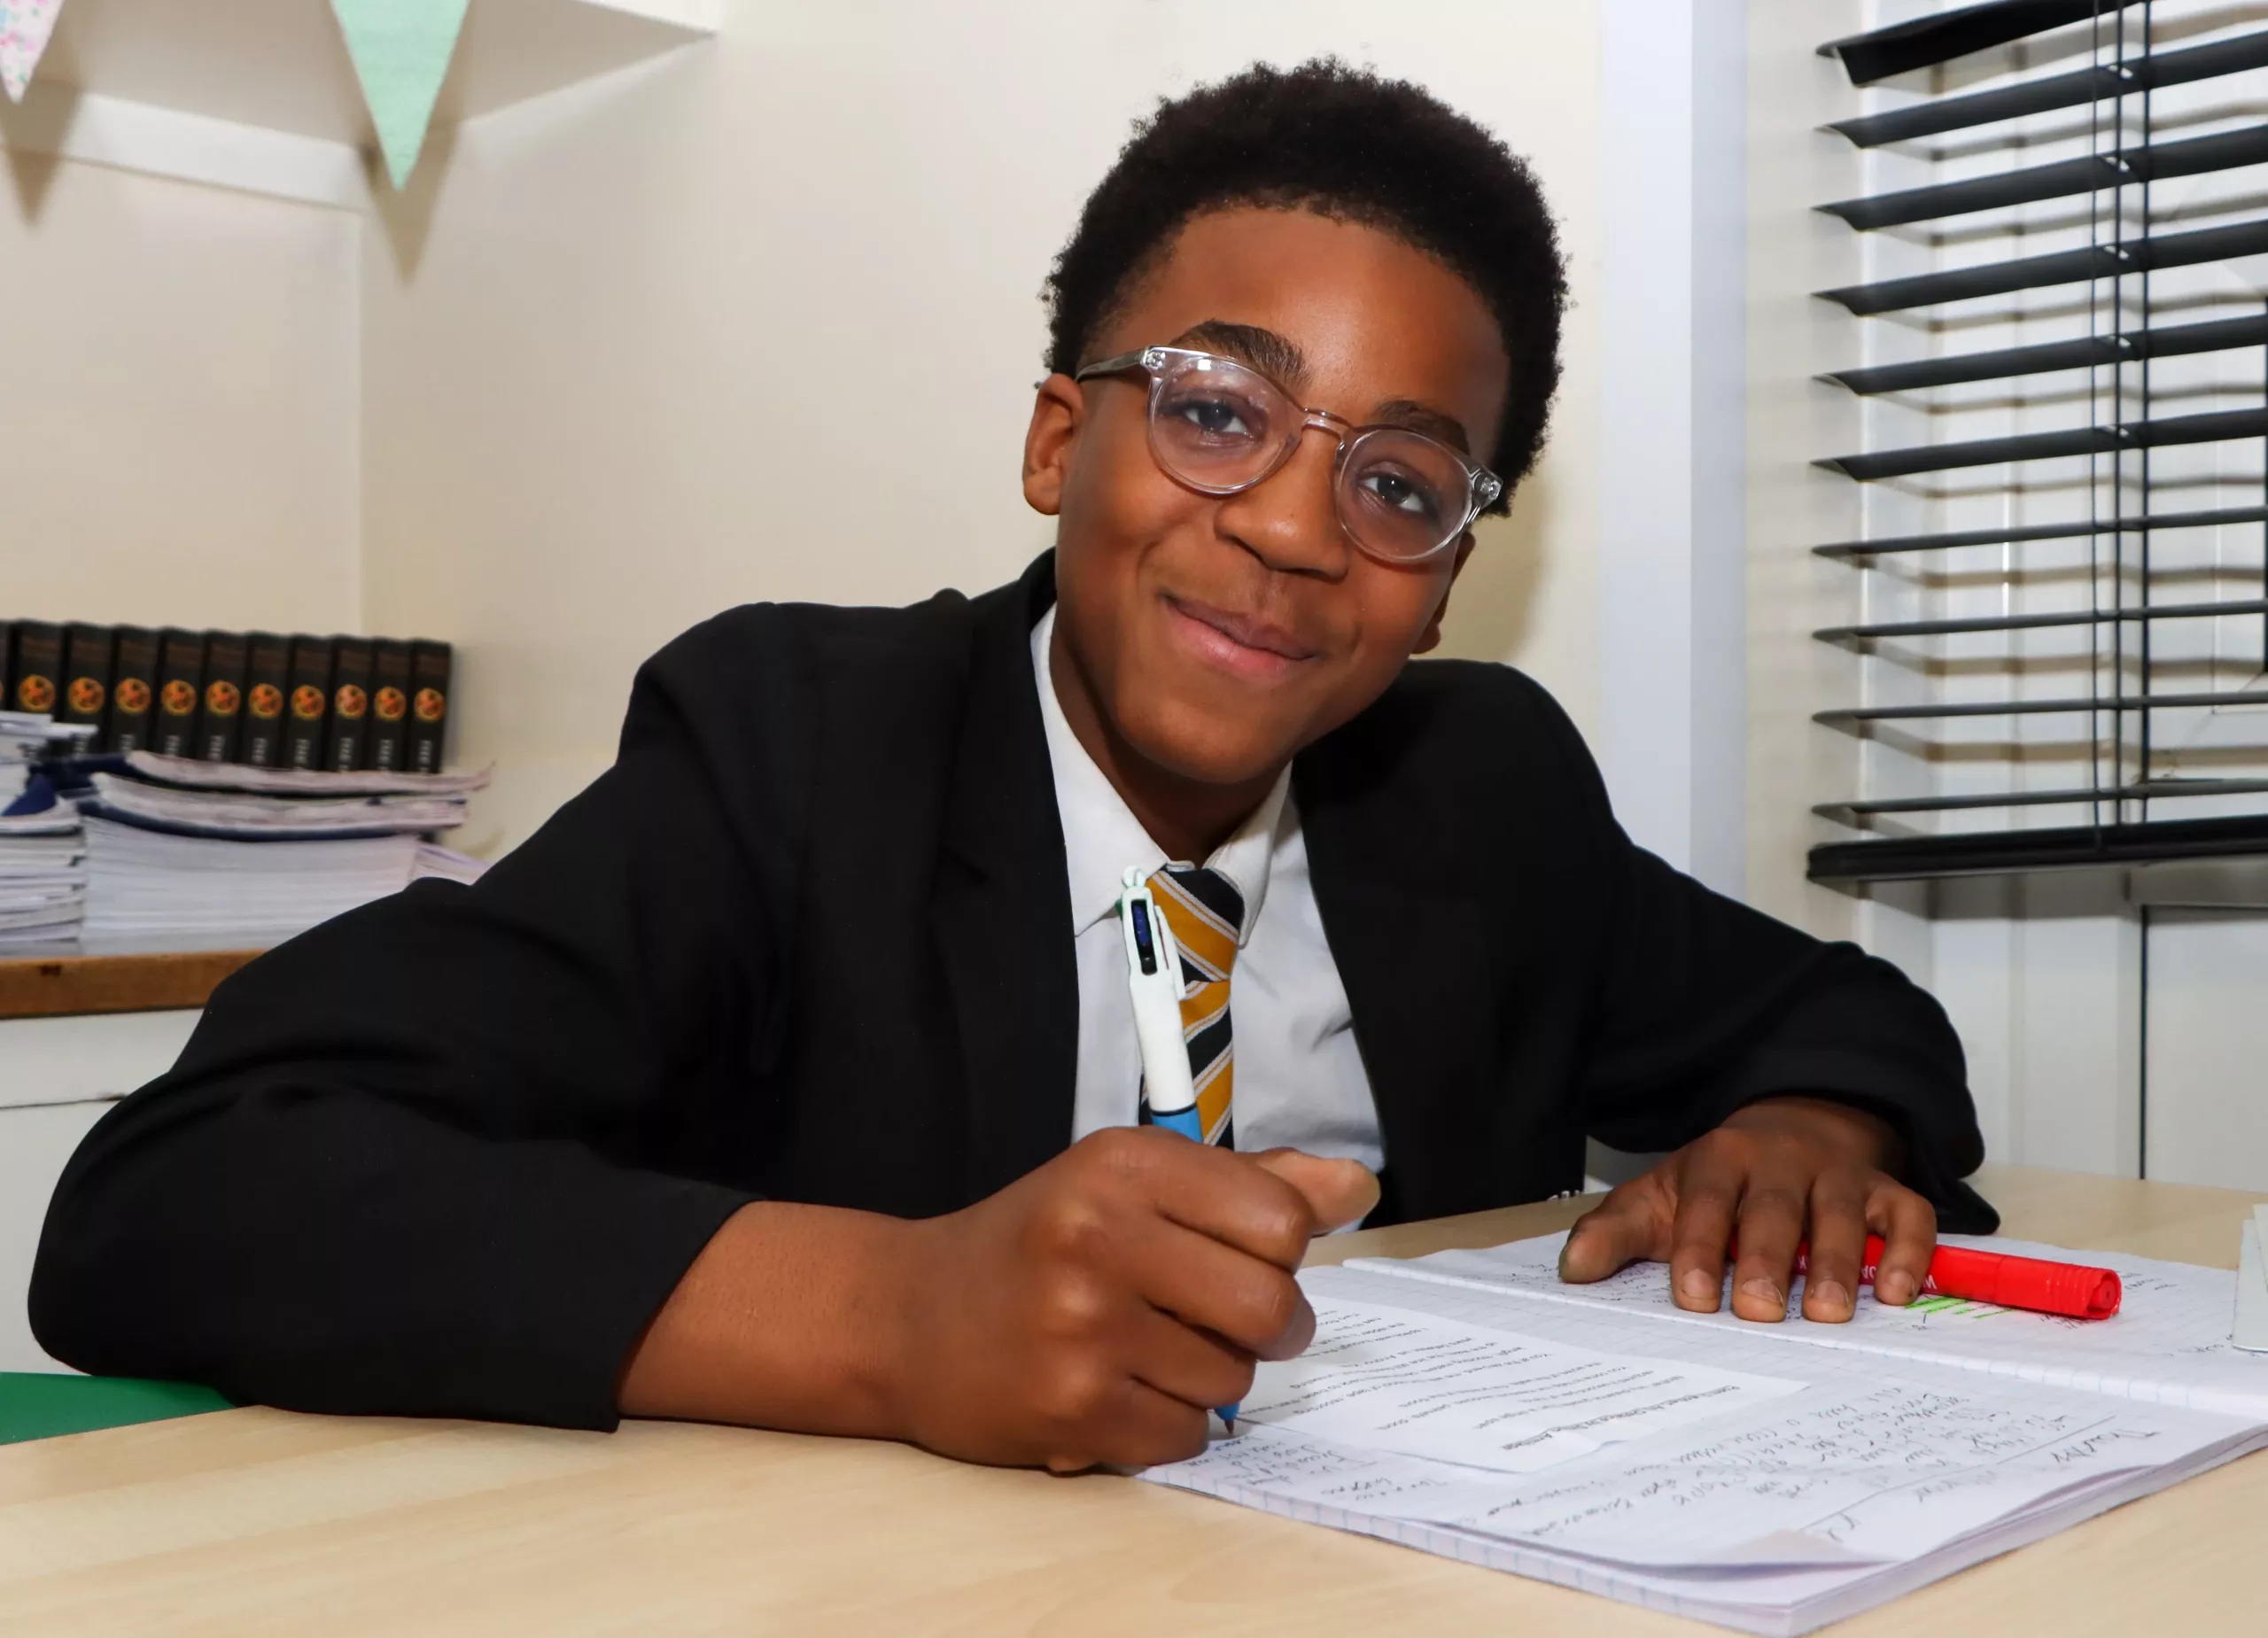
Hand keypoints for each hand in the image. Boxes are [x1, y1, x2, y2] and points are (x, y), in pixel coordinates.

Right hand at [618, 1128, 1376, 1471]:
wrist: (905, 1317)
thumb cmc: (1035, 1243)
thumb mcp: (1128, 1182)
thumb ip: (1248, 1183)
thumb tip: (1356, 1189)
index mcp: (1123, 1164)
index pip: (1279, 1217)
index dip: (1282, 1249)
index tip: (1249, 1255)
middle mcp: (1100, 1235)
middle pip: (1270, 1304)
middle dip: (1269, 1324)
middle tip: (1228, 1319)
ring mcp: (1082, 1326)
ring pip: (1233, 1377)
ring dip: (1212, 1375)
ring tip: (1150, 1349)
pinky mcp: (1071, 1406)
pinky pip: (1187, 1434)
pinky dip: (1170, 1422)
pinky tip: (1120, 1388)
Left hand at [1556, 1096, 1934, 1322]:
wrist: (1793, 1129)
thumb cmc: (1719, 1184)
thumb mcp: (1662, 1197)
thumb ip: (1617, 1233)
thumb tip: (1572, 1272)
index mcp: (1719, 1161)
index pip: (1707, 1202)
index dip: (1698, 1247)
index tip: (1690, 1298)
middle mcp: (1782, 1161)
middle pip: (1775, 1209)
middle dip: (1767, 1259)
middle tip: (1758, 1311)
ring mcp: (1839, 1174)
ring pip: (1843, 1213)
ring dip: (1839, 1262)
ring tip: (1829, 1313)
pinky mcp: (1887, 1189)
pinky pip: (1908, 1214)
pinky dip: (1910, 1250)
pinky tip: (1899, 1293)